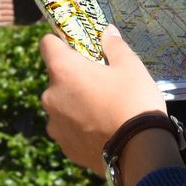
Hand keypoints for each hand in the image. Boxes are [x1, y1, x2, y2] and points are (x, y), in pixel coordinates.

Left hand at [39, 25, 164, 177]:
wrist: (138, 153)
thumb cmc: (133, 101)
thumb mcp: (130, 66)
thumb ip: (114, 46)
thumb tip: (107, 32)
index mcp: (63, 70)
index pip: (47, 44)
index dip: (61, 41)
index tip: (78, 47)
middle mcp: (50, 97)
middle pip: (57, 77)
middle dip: (74, 77)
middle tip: (101, 82)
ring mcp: (55, 125)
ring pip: (62, 105)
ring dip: (75, 103)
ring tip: (104, 110)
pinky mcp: (64, 147)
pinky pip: (68, 129)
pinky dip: (80, 126)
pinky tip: (102, 129)